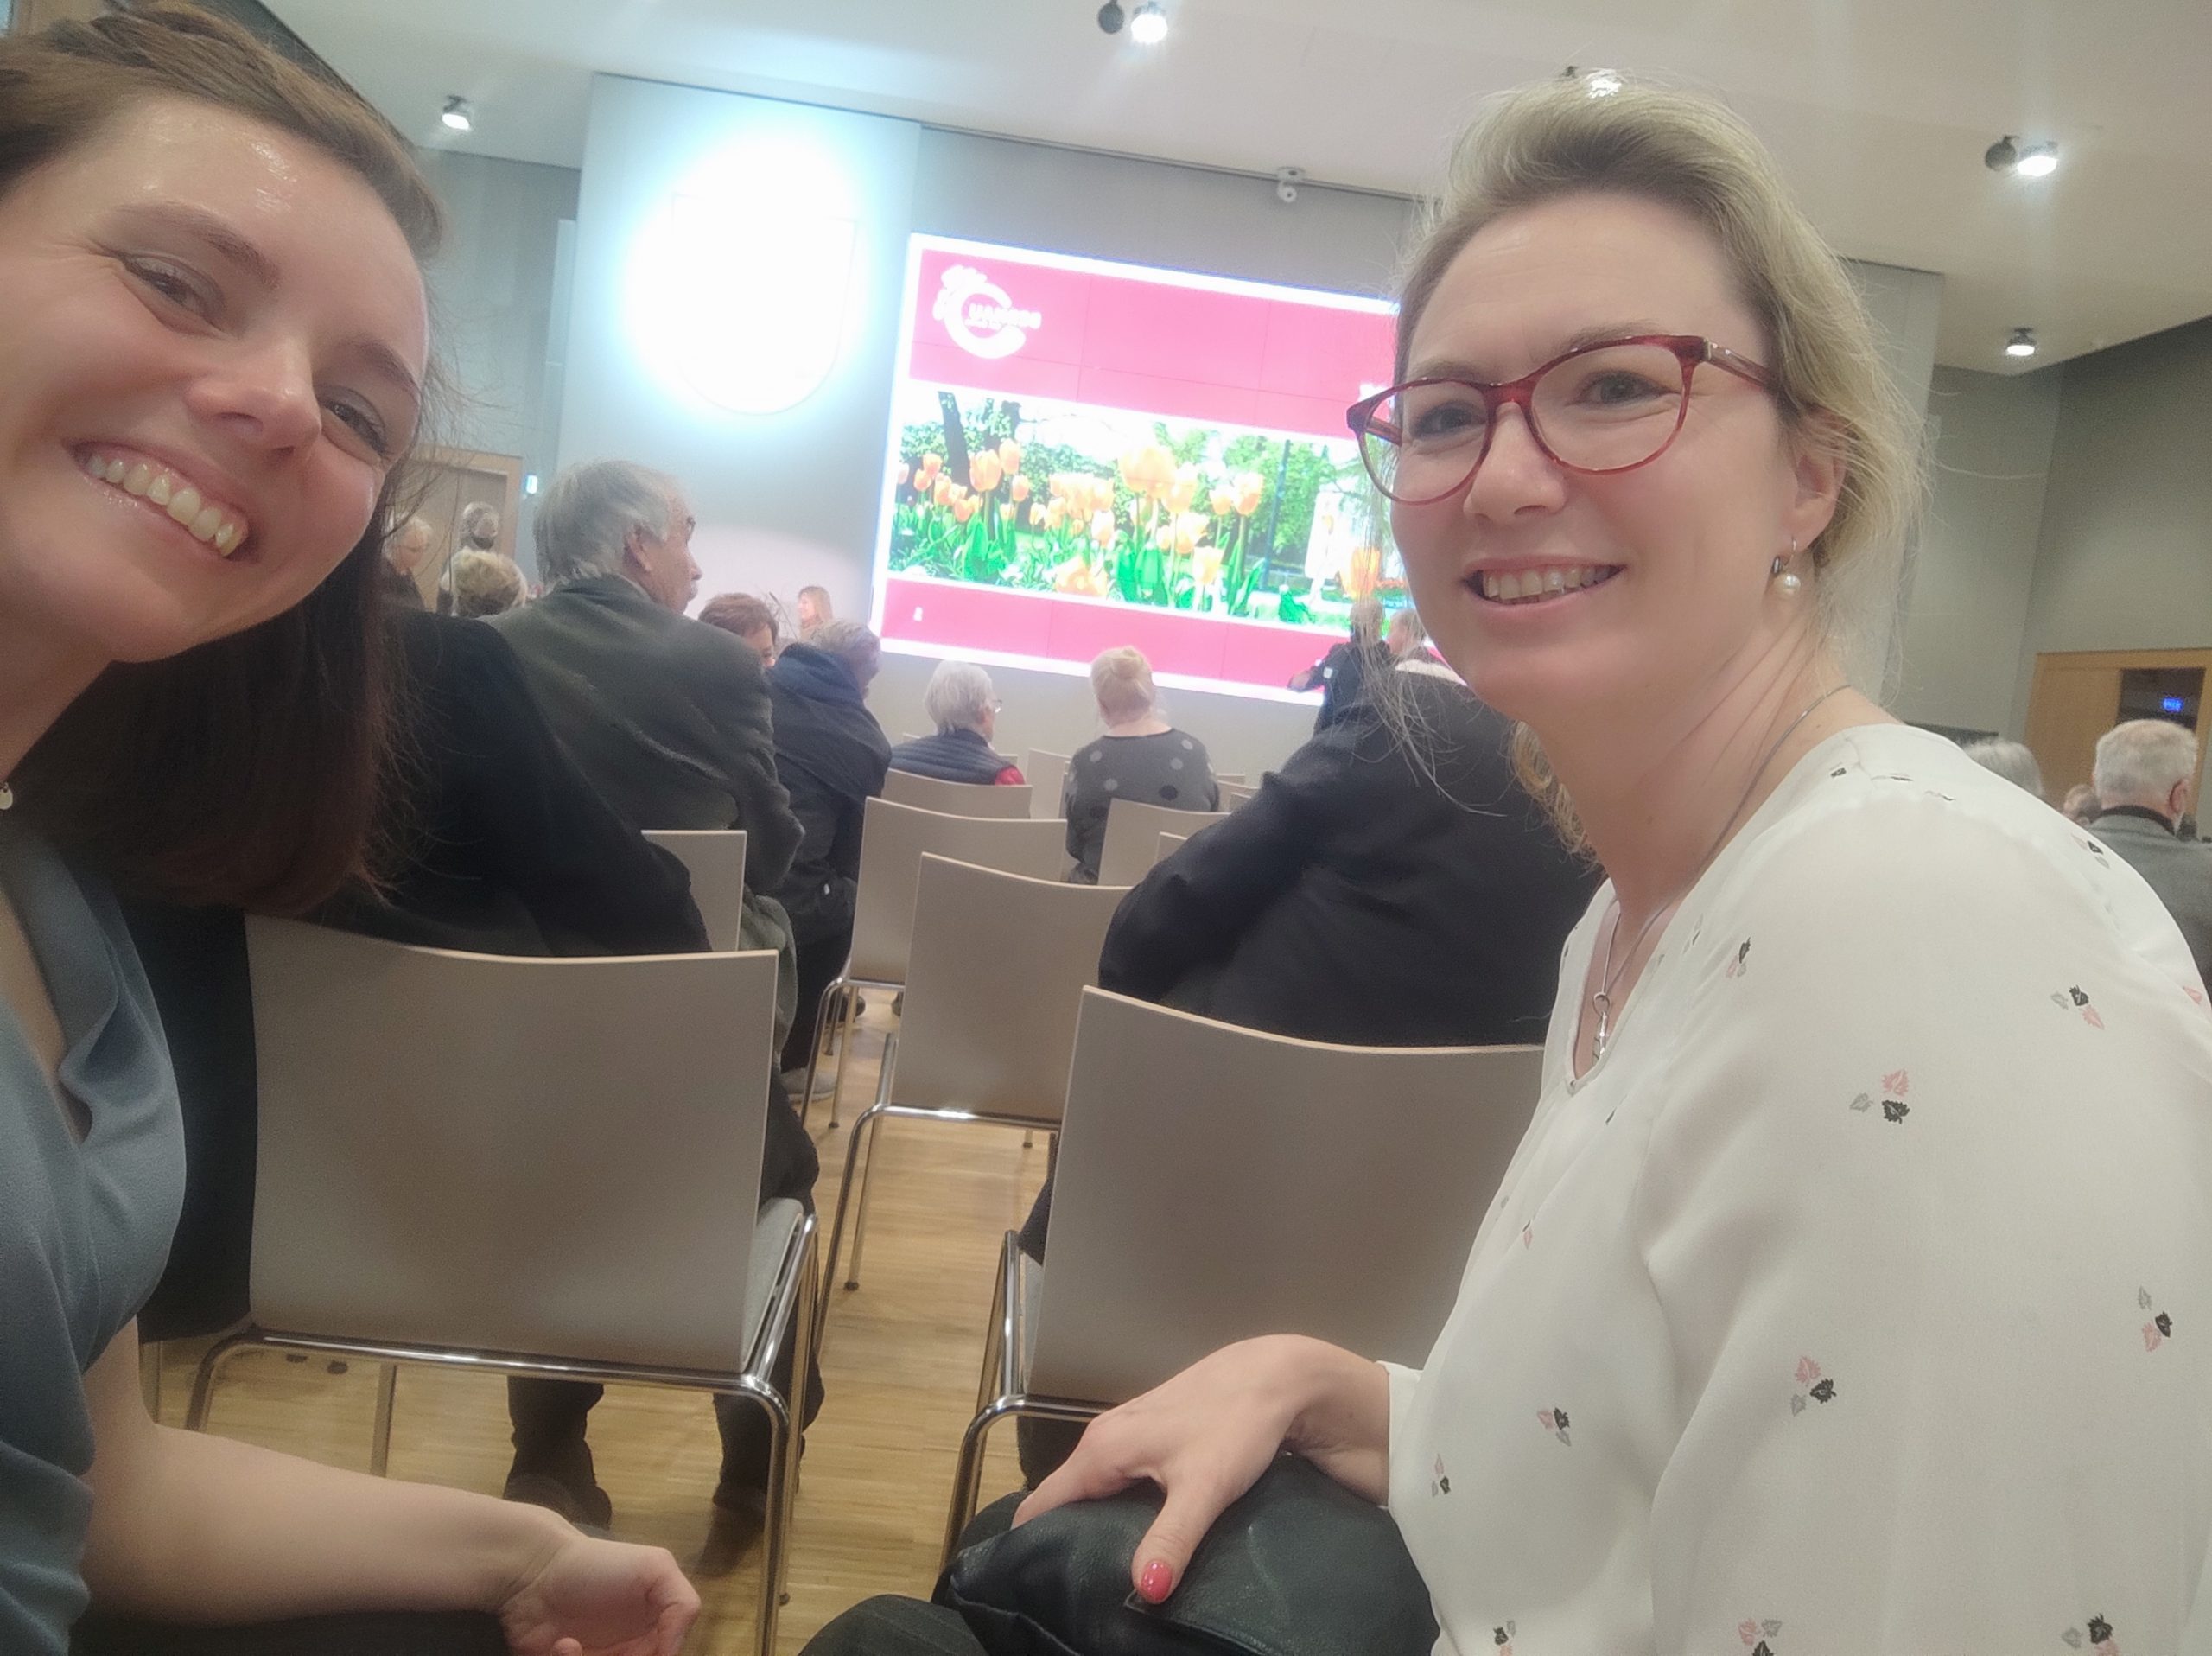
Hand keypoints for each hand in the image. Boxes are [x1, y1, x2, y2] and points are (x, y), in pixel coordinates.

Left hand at [496, 1530, 698, 1655]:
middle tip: (614, 1654)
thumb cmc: (599, 1566)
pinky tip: (562, 1644)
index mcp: (654, 1634)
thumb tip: (674, 1655)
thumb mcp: (656, 1568)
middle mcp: (628, 1653)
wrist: (536, 1569)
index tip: (650, 1652)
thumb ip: (683, 1606)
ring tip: (572, 1647)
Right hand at [1012, 1336, 1385, 1607]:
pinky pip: (1117, 1478)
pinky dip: (1117, 1507)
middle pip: (1064, 1497)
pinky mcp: (1151, 1433)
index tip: (1032, 1581)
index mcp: (1102, 1448)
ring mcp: (1127, 1431)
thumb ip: (1172, 1539)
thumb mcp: (1205, 1488)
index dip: (1030, 1542)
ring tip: (1101, 1570)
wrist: (1276, 1376)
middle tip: (1071, 1587)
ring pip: (1093, 1487)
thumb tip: (1145, 1591)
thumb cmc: (1236, 1424)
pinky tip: (1136, 1534)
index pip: (1042, 1502)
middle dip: (1061, 1538)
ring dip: (1092, 1523)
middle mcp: (1105, 1436)